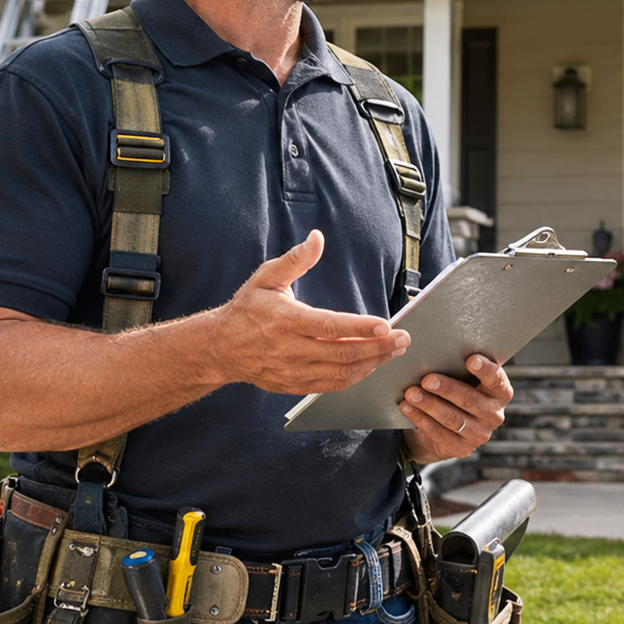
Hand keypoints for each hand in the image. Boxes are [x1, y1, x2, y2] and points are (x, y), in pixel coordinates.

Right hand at [212, 230, 409, 394]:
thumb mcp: (266, 277)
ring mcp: (293, 371)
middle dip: (378, 347)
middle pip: (343, 353)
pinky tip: (371, 365)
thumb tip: (316, 238)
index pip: (330, 326)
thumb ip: (295, 260)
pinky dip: (355, 377)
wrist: (220, 348)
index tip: (386, 325)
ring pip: (341, 372)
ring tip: (394, 351)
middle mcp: (291, 349)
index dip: (360, 327)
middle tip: (403, 339)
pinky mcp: (294, 385)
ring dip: (372, 363)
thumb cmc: (247, 309)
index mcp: (286, 321)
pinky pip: (331, 385)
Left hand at [399, 354, 512, 463]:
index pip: (496, 380)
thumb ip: (460, 368)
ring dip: (429, 404)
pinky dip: (421, 419)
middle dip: (447, 389)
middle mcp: (494, 415)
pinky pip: (439, 433)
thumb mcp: (464, 379)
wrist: (448, 426)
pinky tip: (408, 408)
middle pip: (470, 400)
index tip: (471, 360)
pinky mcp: (462, 448)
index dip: (485, 370)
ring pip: (452, 418)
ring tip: (411, 393)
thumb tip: (437, 352)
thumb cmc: (458, 391)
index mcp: (500, 393)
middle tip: (427, 379)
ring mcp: (480, 434)